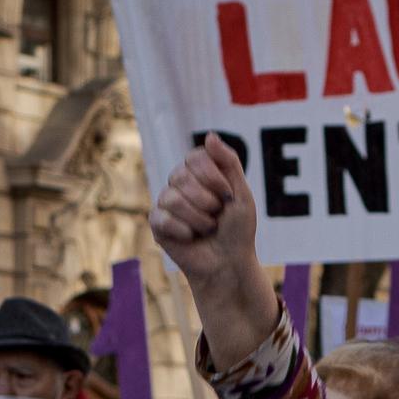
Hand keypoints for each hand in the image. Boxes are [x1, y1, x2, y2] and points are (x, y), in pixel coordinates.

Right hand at [148, 136, 279, 371]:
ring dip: (199, 218)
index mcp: (200, 173)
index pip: (195, 156)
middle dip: (207, 200)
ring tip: (207, 229)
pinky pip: (163, 218)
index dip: (212, 176)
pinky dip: (184, 230)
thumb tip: (209, 135)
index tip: (227, 195)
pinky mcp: (157, 224)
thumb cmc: (238, 229)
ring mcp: (166, 203)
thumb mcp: (241, 193)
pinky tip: (192, 238)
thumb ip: (228, 162)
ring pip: (172, 197)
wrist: (230, 262)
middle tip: (218, 215)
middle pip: (181, 176)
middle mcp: (180, 184)